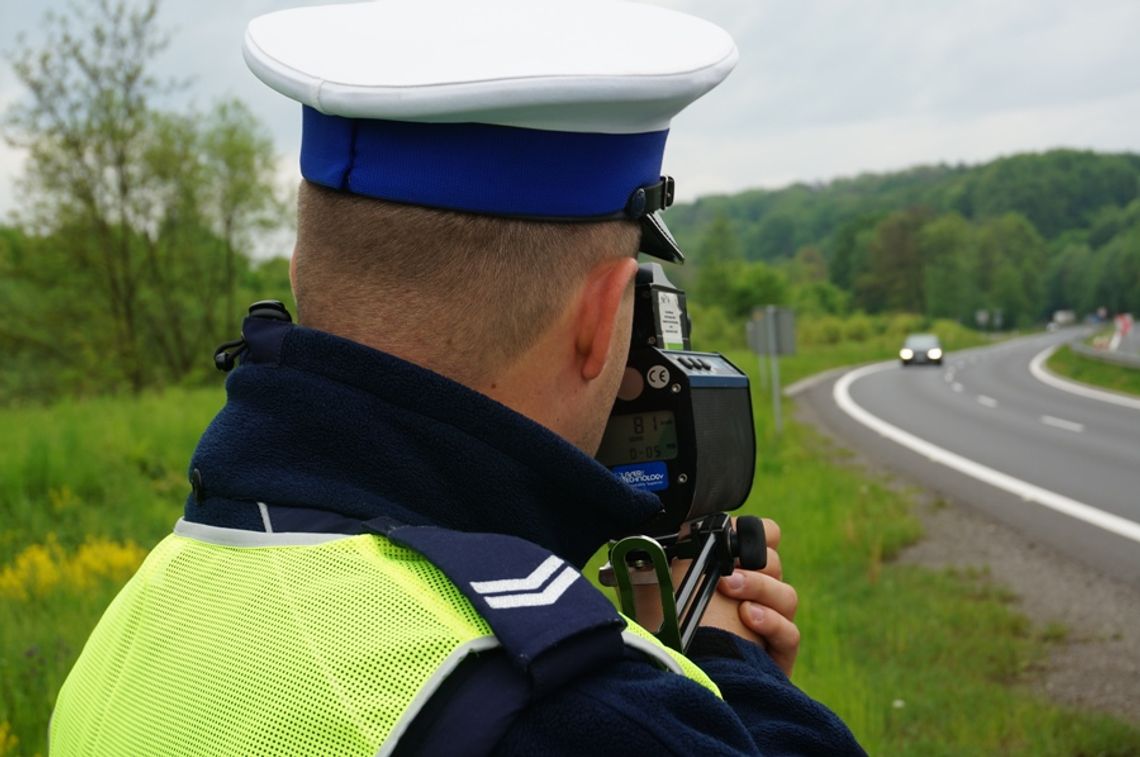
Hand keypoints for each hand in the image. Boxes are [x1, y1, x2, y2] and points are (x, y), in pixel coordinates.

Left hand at [629, 517, 800, 675]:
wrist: (662, 675)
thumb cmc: (658, 628)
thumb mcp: (659, 581)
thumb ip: (673, 550)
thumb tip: (682, 519)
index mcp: (733, 574)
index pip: (764, 541)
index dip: (757, 532)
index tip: (735, 529)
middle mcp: (754, 598)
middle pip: (776, 566)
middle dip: (754, 558)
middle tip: (726, 563)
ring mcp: (768, 629)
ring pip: (787, 596)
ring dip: (760, 586)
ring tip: (730, 588)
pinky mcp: (775, 659)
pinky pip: (790, 634)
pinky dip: (772, 621)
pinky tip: (748, 617)